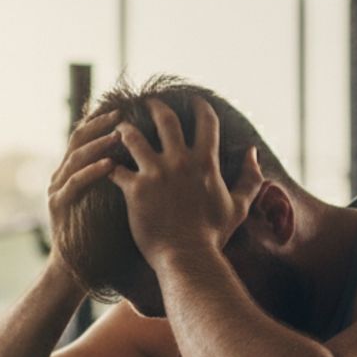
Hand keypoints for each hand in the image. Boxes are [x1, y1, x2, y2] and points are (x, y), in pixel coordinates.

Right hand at [45, 110, 123, 273]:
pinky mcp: (58, 208)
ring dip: (98, 144)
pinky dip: (91, 172)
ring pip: (75, 157)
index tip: (125, 108)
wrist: (74, 272)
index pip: (86, 137)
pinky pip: (74, 184)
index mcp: (72, 172)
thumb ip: (117, 179)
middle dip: (100, 124)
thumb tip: (146, 158)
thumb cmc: (98, 239)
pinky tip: (109, 165)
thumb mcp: (108, 203)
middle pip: (78, 139)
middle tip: (122, 114)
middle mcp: (60, 177)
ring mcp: (57, 191)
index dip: (102, 120)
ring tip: (118, 135)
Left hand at [109, 99, 262, 267]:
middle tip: (148, 102)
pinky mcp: (134, 190)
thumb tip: (254, 152)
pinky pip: (115, 169)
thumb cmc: (213, 235)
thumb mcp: (238, 206)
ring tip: (118, 127)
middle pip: (165, 120)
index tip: (193, 99)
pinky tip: (102, 164)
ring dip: (124, 130)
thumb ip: (250, 178)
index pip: (205, 121)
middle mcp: (180, 161)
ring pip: (133, 138)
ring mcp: (155, 174)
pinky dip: (107, 165)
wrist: (186, 258)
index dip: (200, 106)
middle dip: (155, 106)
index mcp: (206, 162)